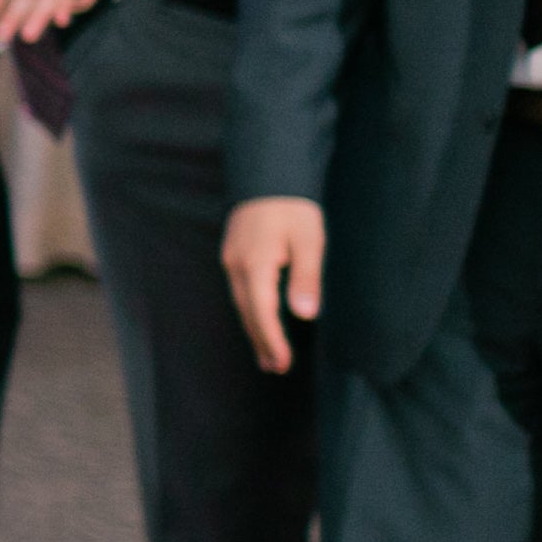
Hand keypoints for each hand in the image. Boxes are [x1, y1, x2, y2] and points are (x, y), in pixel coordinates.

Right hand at [225, 196, 326, 375]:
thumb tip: (305, 314)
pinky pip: (240, 291)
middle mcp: (236, 265)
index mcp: (255, 264)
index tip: (283, 364)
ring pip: (241, 303)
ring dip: (254, 329)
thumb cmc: (294, 207)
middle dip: (262, 341)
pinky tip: (259, 319)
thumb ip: (306, 278)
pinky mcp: (233, 254)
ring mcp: (231, 259)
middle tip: (275, 368)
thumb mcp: (309, 240)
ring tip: (267, 354)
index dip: (272, 340)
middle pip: (247, 313)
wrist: (269, 174)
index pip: (261, 312)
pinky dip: (250, 311)